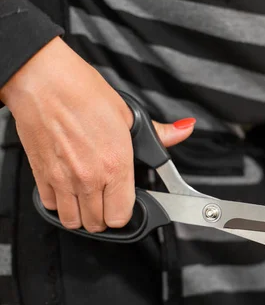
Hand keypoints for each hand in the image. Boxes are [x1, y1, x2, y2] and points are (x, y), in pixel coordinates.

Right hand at [0, 37, 194, 232]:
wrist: (44, 81)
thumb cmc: (83, 93)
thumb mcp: (129, 114)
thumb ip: (159, 134)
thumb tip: (183, 130)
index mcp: (116, 165)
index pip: (121, 216)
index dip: (125, 213)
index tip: (125, 202)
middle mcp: (89, 177)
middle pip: (98, 223)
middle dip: (105, 215)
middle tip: (107, 199)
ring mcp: (63, 179)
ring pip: (73, 221)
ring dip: (82, 214)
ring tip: (88, 198)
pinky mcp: (41, 175)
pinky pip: (50, 206)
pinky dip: (59, 203)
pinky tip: (67, 188)